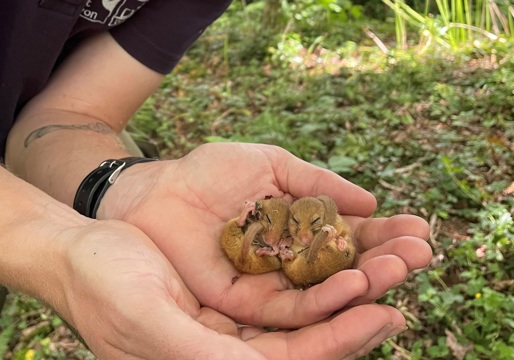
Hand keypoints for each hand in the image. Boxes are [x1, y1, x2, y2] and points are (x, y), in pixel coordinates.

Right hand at [54, 220, 408, 358]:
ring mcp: (228, 321)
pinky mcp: (227, 292)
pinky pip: (278, 282)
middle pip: (306, 338)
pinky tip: (340, 247)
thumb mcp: (147, 320)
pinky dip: (311, 265)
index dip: (338, 340)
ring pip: (298, 309)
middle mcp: (225, 350)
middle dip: (355, 312)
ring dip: (343, 286)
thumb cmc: (102, 286)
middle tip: (403, 281)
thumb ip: (201, 355)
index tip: (384, 311)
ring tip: (388, 259)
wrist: (75, 250)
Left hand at [100, 143, 431, 335]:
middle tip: (420, 253)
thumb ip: (316, 183)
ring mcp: (270, 284)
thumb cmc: (209, 172)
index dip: (384, 234)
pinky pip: (290, 308)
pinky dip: (324, 299)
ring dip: (366, 282)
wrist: (157, 191)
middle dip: (385, 261)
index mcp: (299, 227)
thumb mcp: (270, 165)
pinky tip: (354, 282)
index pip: (351, 236)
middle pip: (347, 269)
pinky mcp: (245, 304)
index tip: (420, 229)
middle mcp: (291, 261)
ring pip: (326, 294)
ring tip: (400, 268)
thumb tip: (370, 201)